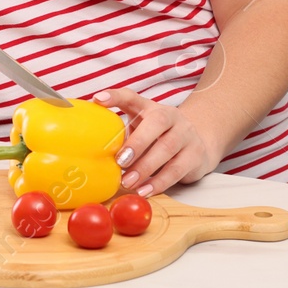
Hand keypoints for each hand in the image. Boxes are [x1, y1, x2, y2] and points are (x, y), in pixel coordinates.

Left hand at [95, 88, 220, 198]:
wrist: (198, 144)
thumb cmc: (159, 138)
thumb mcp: (141, 130)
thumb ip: (121, 134)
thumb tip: (89, 148)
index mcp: (150, 108)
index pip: (132, 97)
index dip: (115, 96)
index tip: (98, 99)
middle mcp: (170, 116)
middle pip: (157, 122)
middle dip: (138, 142)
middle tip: (120, 160)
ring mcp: (186, 134)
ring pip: (168, 148)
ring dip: (145, 167)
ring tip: (128, 182)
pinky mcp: (195, 155)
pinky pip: (177, 169)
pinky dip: (159, 182)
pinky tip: (145, 190)